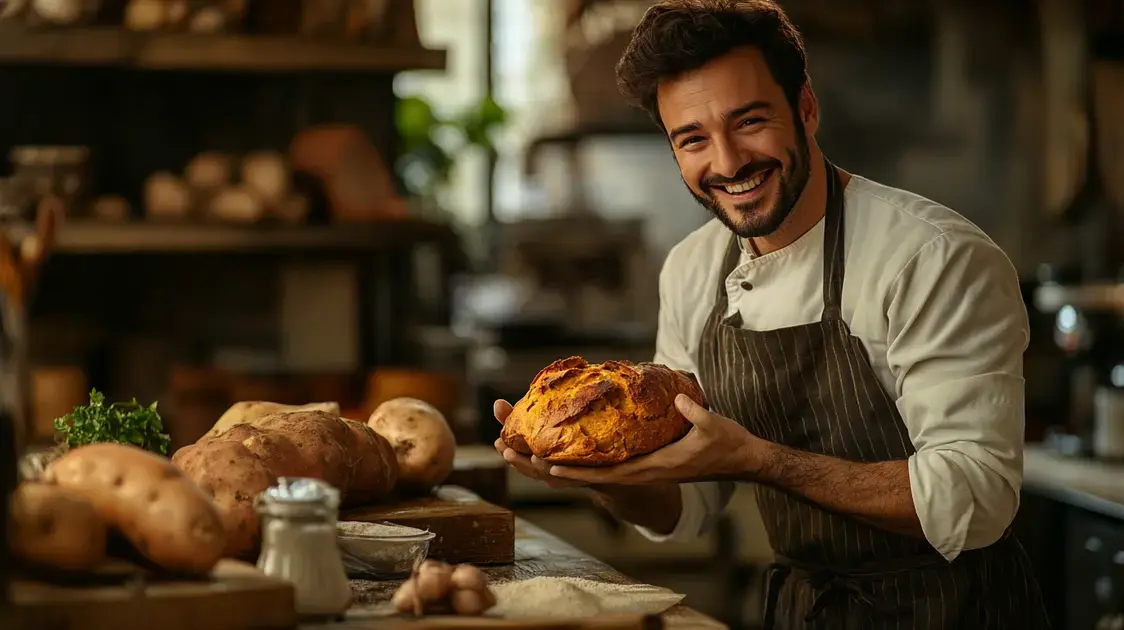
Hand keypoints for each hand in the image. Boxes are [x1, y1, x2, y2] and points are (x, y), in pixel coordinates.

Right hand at [492, 400, 587, 489]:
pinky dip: (566, 475)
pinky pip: (579, 477)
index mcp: (538, 460)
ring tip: (533, 458)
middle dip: (518, 462)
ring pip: (551, 477)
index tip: (498, 441)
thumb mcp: (543, 425)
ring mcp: (569, 477)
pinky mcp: (590, 476)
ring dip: (540, 468)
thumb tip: (497, 403)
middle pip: (530, 470)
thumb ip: (518, 418)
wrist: (608, 462)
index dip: (506, 451)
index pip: (517, 458)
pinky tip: (557, 469)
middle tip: (507, 451)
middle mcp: (551, 473)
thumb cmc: (568, 439)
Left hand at [546, 394, 760, 485]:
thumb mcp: (712, 425)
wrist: (743, 459)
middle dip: (566, 471)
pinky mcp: (651, 463)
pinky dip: (594, 460)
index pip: (611, 474)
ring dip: (575, 467)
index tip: (552, 468)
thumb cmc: (728, 444)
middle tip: (534, 462)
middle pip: (598, 476)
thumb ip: (694, 412)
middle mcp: (646, 471)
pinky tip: (579, 450)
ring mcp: (647, 468)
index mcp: (655, 467)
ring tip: (544, 458)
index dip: (581, 472)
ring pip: (604, 472)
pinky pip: (615, 464)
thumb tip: (676, 398)